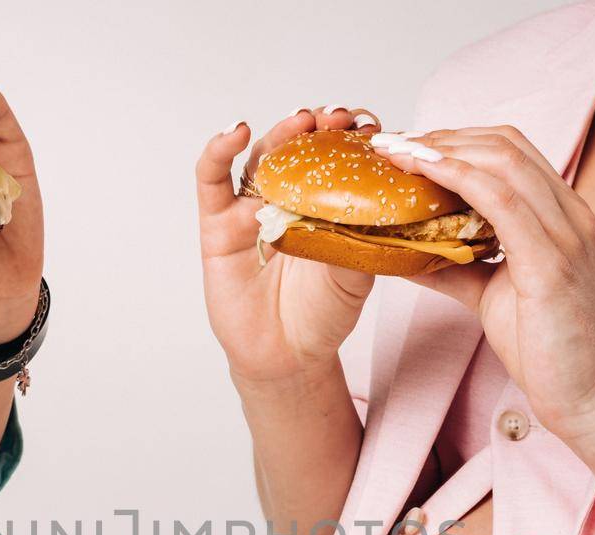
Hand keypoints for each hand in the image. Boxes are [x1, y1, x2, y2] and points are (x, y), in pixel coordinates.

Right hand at [196, 107, 380, 388]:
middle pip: (296, 149)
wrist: (287, 356)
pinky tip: (236, 132)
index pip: (332, 158)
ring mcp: (249, 208)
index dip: (348, 138)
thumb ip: (363, 236)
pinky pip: (211, 180)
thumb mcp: (357, 273)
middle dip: (317, 128)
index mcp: (320, 204)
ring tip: (300, 122)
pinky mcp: (217, 224)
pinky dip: (219, 151)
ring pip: (259, 156)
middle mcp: (284, 198)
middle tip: (336, 117)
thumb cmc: (323, 314)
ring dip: (279, 133)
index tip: (369, 127)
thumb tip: (383, 201)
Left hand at [374, 126, 594, 443]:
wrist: (594, 398)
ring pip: (502, 161)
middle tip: (391, 146)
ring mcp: (566, 234)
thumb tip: (403, 250)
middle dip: (442, 137)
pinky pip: (502, 201)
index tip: (407, 148)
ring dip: (441, 150)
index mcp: (561, 216)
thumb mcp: (491, 295)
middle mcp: (569, 214)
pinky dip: (458, 179)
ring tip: (396, 154)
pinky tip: (423, 175)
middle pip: (503, 144)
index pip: (509, 151)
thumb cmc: (551, 349)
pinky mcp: (552, 263)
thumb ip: (454, 266)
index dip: (456, 140)